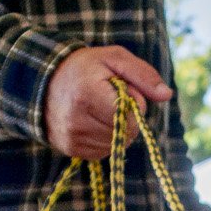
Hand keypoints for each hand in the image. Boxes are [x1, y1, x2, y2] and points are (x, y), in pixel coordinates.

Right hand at [44, 44, 170, 159]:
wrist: (43, 80)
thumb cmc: (85, 67)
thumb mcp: (114, 59)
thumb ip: (143, 75)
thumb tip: (166, 95)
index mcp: (87, 95)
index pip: (130, 118)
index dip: (133, 103)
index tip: (120, 89)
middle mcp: (76, 121)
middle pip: (126, 134)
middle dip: (126, 117)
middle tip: (108, 98)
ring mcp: (72, 138)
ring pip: (116, 145)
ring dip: (116, 129)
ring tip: (98, 108)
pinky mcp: (70, 150)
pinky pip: (103, 152)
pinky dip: (104, 138)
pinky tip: (92, 121)